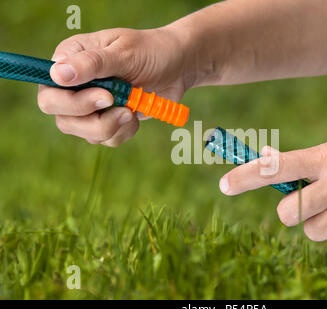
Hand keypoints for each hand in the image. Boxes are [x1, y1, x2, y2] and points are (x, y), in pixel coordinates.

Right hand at [37, 27, 188, 146]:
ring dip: (112, 127)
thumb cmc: (151, 51)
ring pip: (84, 134)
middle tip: (124, 108)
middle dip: (94, 120)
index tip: (106, 96)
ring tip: (133, 110)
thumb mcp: (124, 52)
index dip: (71, 102)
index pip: (49, 91)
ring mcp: (89, 107)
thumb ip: (93, 63)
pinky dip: (124, 132)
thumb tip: (57, 74)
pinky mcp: (107, 121)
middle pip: (62, 118)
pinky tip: (136, 115)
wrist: (177, 68)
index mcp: (70, 60)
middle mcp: (74, 85)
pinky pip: (106, 140)